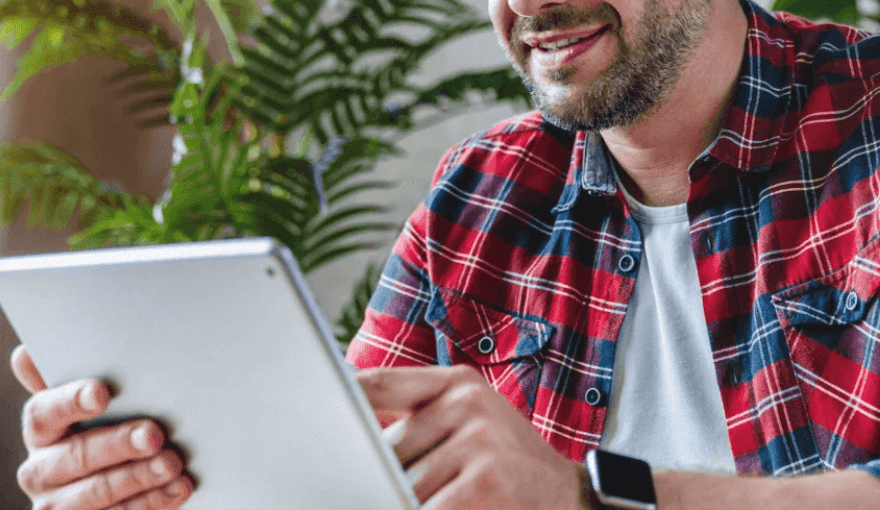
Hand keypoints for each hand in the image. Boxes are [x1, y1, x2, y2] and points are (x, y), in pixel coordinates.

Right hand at [11, 345, 192, 508]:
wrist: (114, 483)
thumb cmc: (102, 428)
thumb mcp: (88, 403)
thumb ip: (66, 376)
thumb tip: (28, 349)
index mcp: (40, 430)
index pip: (44, 412)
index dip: (71, 400)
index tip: (102, 392)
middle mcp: (41, 470)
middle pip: (76, 455)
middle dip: (119, 443)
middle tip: (155, 433)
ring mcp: (59, 505)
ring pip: (97, 492)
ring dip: (139, 478)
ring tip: (173, 464)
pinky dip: (151, 502)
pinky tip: (177, 488)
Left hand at [358, 365, 588, 509]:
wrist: (567, 499)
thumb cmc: (507, 462)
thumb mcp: (472, 421)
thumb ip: (418, 415)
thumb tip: (349, 424)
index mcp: (459, 382)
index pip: (381, 384)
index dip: (343, 398)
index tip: (312, 409)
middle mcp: (468, 403)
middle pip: (387, 448)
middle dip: (386, 476)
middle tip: (415, 481)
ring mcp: (478, 442)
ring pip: (403, 484)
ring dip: (410, 500)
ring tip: (447, 494)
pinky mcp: (484, 482)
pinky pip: (428, 506)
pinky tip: (453, 505)